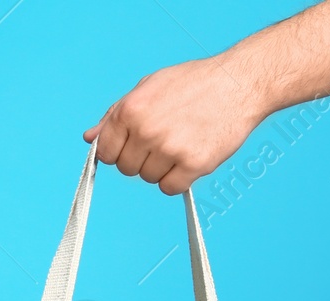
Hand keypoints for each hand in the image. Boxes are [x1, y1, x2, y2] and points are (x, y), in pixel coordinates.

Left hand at [84, 57, 268, 193]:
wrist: (239, 84)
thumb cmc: (192, 84)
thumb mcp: (148, 87)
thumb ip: (116, 115)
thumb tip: (90, 138)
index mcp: (130, 110)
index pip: (106, 152)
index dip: (119, 151)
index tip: (135, 144)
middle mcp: (146, 130)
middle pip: (127, 169)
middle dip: (141, 159)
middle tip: (164, 139)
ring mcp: (169, 149)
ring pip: (148, 178)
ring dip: (162, 168)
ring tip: (181, 142)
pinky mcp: (193, 164)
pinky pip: (170, 188)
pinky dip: (179, 179)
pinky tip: (190, 157)